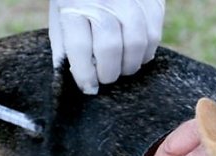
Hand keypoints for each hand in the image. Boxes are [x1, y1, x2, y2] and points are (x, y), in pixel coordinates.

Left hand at [48, 0, 164, 94]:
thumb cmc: (78, 1)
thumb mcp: (61, 17)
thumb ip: (66, 47)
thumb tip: (83, 81)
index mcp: (73, 3)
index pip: (79, 46)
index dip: (85, 74)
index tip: (88, 87)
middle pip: (110, 46)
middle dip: (108, 72)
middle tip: (106, 78)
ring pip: (136, 43)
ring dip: (129, 65)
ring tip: (121, 68)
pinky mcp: (152, 1)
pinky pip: (154, 36)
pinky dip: (145, 53)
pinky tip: (134, 54)